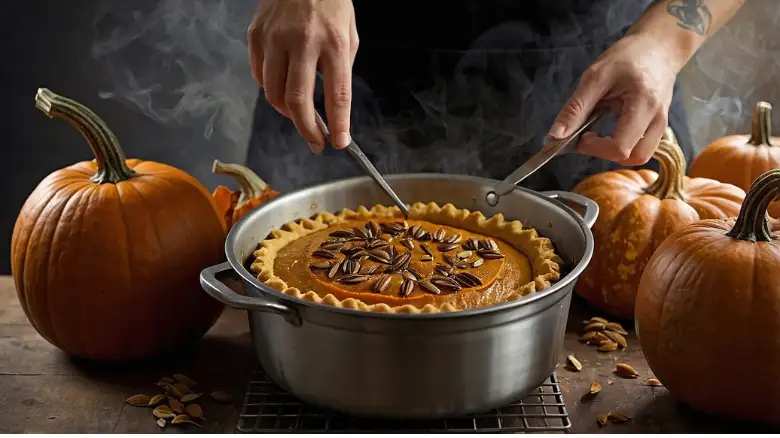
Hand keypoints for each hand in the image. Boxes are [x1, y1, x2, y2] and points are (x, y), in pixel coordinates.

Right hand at [248, 0, 357, 152]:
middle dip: (306, 129)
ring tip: (300, 114)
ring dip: (287, 112)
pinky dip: (272, 89)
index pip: (337, 94)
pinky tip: (283, 86)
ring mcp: (274, 38)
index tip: (338, 143)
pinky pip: (260, 76)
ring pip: (273, 93)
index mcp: (334, 43)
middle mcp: (302, 42)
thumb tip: (331, 108)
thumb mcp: (349, 34)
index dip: (338, 124)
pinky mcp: (255, 35)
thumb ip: (340, 70)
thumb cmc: (331, 3)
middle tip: (315, 142)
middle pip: (297, 101)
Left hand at [549, 33, 681, 165]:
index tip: (580, 136)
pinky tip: (612, 130)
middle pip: (633, 158)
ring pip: (639, 156)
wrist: (658, 47)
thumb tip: (555, 136)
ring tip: (600, 134)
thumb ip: (575, 108)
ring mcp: (662, 125)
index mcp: (644, 104)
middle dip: (604, 153)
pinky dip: (624, 146)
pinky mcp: (660, 127)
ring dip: (615, 152)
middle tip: (588, 136)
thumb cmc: (627, 57)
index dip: (595, 148)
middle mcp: (658, 119)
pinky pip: (643, 147)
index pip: (620, 147)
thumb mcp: (595, 77)